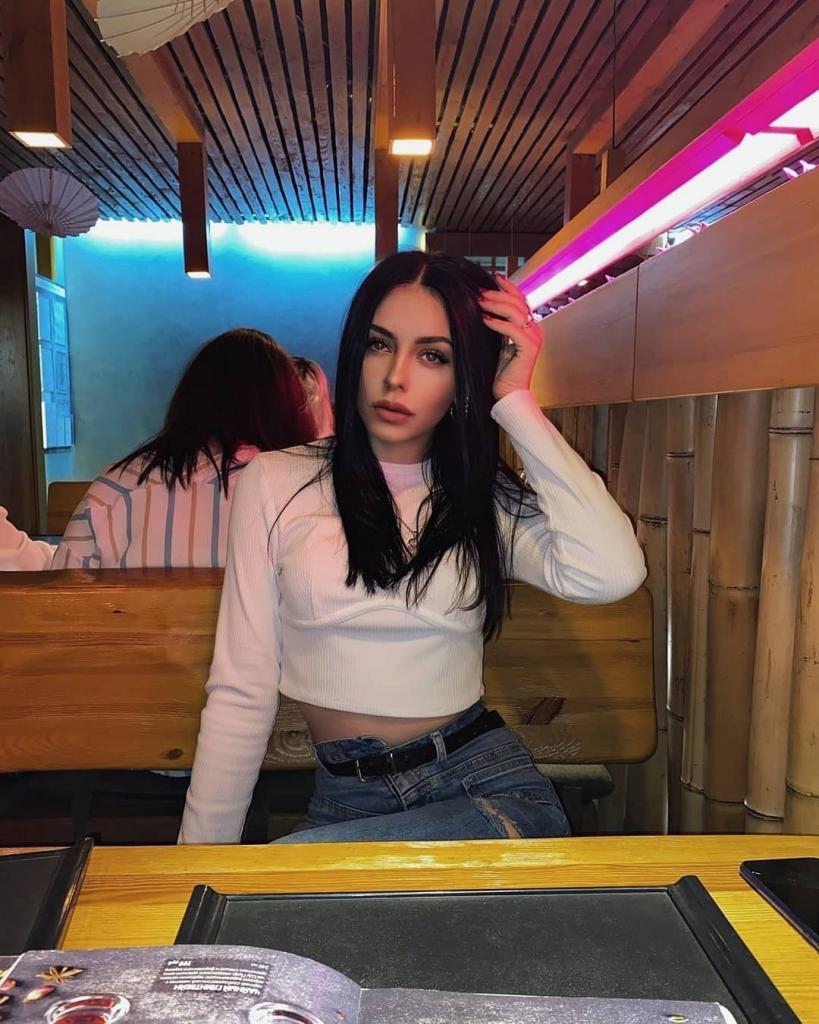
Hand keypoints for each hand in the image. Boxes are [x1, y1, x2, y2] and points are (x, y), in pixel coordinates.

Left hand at [479, 275, 542, 401]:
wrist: (509, 393)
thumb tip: (481, 306)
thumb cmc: (501, 370)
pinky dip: (498, 323)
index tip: (492, 277)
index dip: (508, 286)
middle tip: (479, 292)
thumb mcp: (497, 341)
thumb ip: (496, 324)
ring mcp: (534, 338)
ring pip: (516, 312)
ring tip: (480, 303)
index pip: (520, 299)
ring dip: (496, 305)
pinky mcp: (529, 348)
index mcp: (529, 326)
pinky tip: (484, 320)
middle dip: (498, 294)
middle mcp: (534, 329)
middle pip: (518, 302)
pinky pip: (513, 329)